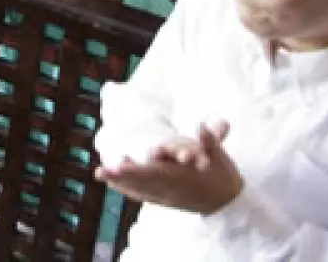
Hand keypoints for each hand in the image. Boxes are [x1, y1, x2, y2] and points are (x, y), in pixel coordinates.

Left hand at [97, 121, 242, 215]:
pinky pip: (142, 196)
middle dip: (122, 176)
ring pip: (140, 189)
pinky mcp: (164, 200)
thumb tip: (202, 125)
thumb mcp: (219, 157)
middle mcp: (172, 188)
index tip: (121, 162)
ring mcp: (167, 196)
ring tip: (100, 173)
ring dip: (119, 182)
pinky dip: (127, 190)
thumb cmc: (221, 174)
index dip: (139, 168)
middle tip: (102, 170)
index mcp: (183, 176)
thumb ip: (211, 140)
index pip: (158, 171)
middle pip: (144, 181)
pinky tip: (111, 183)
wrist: (227, 203)